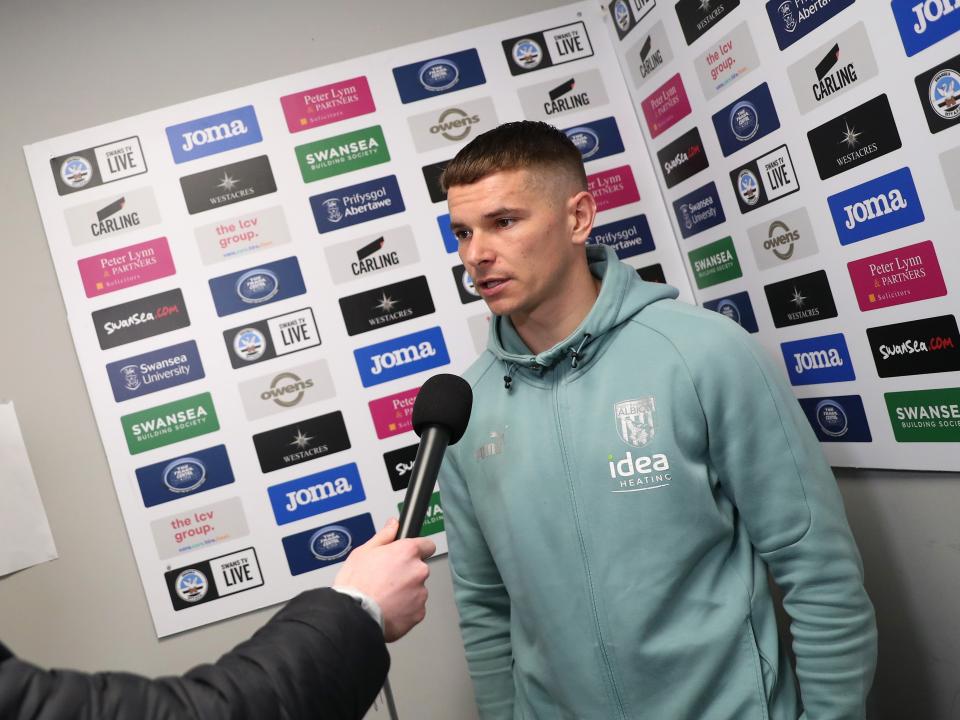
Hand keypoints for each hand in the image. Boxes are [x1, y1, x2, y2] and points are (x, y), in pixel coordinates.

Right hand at [334, 518, 435, 641]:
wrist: (353, 615)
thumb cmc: (356, 584)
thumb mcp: (364, 552)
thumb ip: (384, 536)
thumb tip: (393, 524)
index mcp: (407, 552)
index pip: (427, 545)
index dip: (417, 550)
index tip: (409, 556)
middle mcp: (418, 570)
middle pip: (419, 568)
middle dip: (407, 573)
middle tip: (387, 580)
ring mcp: (420, 593)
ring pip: (417, 589)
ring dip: (406, 592)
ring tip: (385, 596)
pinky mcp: (419, 612)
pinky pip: (415, 607)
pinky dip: (405, 609)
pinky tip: (389, 608)